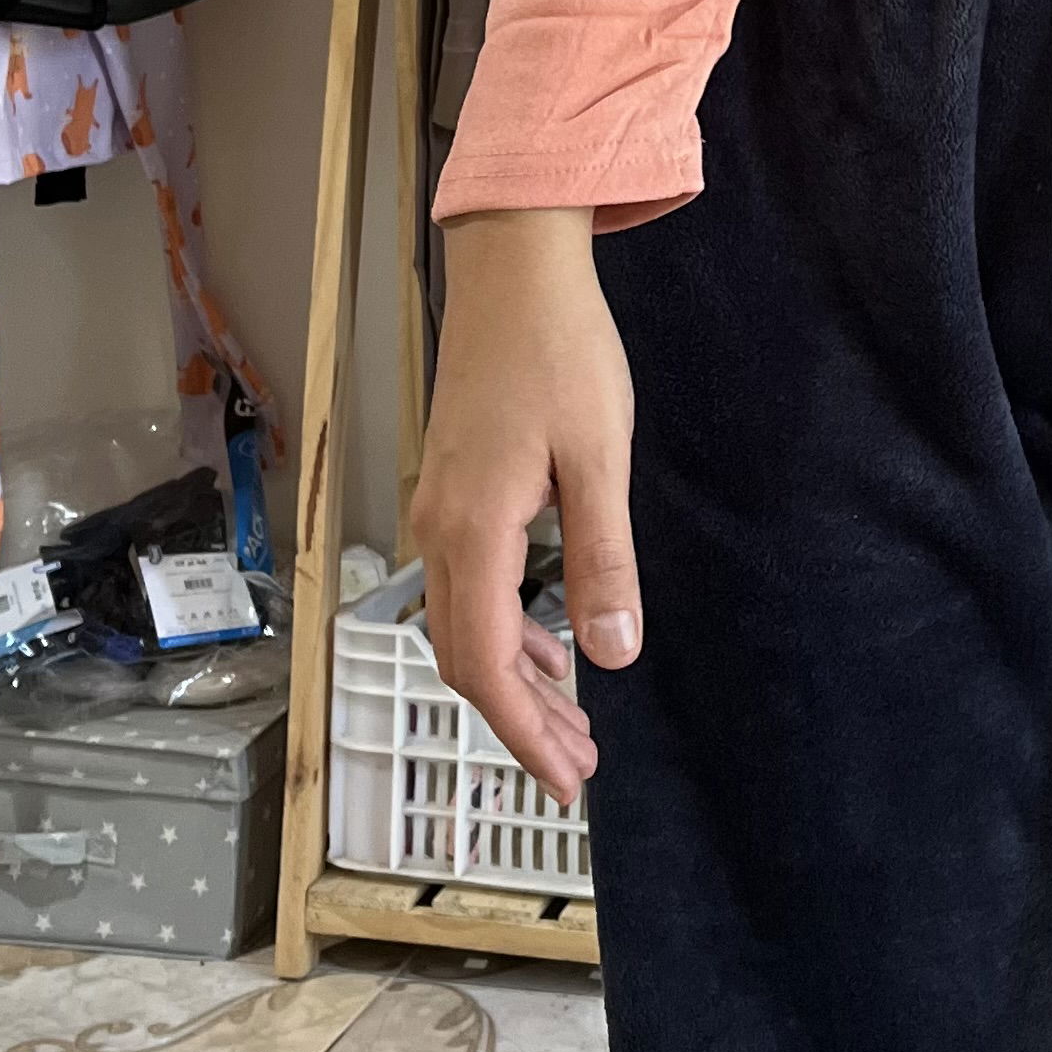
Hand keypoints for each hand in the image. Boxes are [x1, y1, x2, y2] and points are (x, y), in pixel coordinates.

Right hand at [414, 210, 639, 808]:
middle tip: (577, 768)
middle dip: (521, 721)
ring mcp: (440, 509)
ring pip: (465, 625)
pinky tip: (551, 643)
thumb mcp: (599, 457)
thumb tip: (611, 655)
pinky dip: (507, 632)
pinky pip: (469, 588)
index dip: (523, 732)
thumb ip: (602, 558)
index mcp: (472, 530)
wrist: (514, 270)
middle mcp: (441, 529)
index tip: (565, 781)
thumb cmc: (562, 352)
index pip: (484, 665)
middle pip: (466, 658)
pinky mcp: (453, 490)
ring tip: (572, 722)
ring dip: (516, 680)